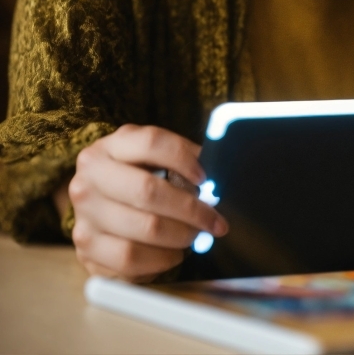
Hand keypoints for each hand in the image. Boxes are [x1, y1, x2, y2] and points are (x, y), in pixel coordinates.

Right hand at [68, 124, 227, 281]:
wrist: (95, 205)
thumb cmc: (133, 178)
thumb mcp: (150, 158)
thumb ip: (180, 161)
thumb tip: (217, 177)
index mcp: (108, 147)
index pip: (151, 143)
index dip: (184, 159)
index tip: (206, 178)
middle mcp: (88, 180)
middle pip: (148, 191)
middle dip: (190, 208)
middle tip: (213, 220)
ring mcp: (84, 217)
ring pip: (144, 229)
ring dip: (181, 236)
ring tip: (195, 235)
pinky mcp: (85, 251)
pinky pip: (131, 260)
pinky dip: (162, 260)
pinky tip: (174, 253)